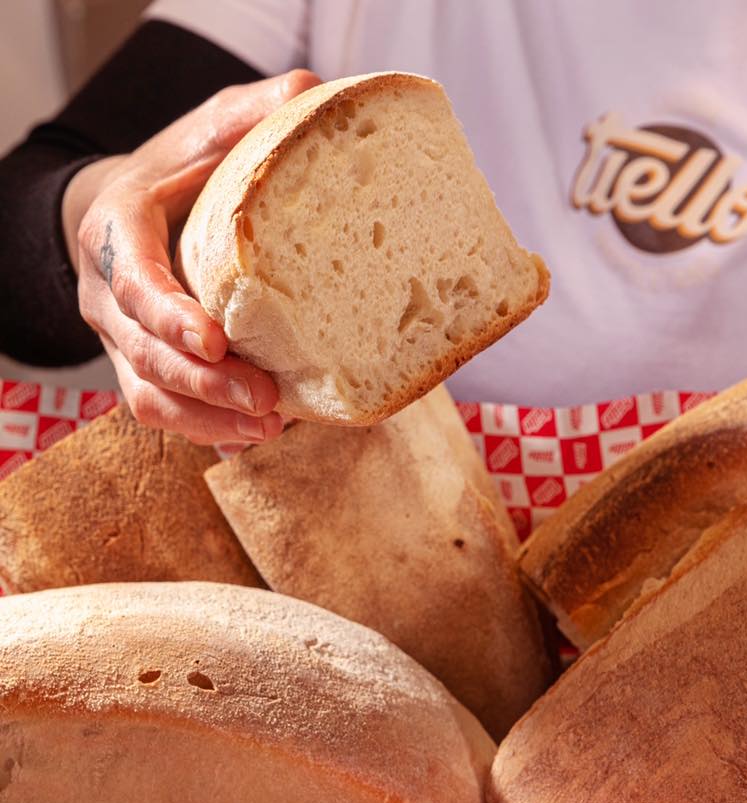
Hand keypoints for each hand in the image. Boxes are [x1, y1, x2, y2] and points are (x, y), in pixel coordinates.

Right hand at [64, 69, 320, 444]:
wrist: (132, 212)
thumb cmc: (175, 173)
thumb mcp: (203, 133)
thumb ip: (245, 115)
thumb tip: (310, 92)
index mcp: (118, 232)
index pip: (134, 282)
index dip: (168, 316)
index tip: (214, 340)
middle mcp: (110, 296)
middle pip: (144, 353)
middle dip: (204, 383)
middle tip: (265, 402)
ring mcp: (123, 339)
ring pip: (149, 394)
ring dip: (207, 418)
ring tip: (269, 432)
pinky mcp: (145, 367)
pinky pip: (163, 410)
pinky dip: (205, 430)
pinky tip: (247, 442)